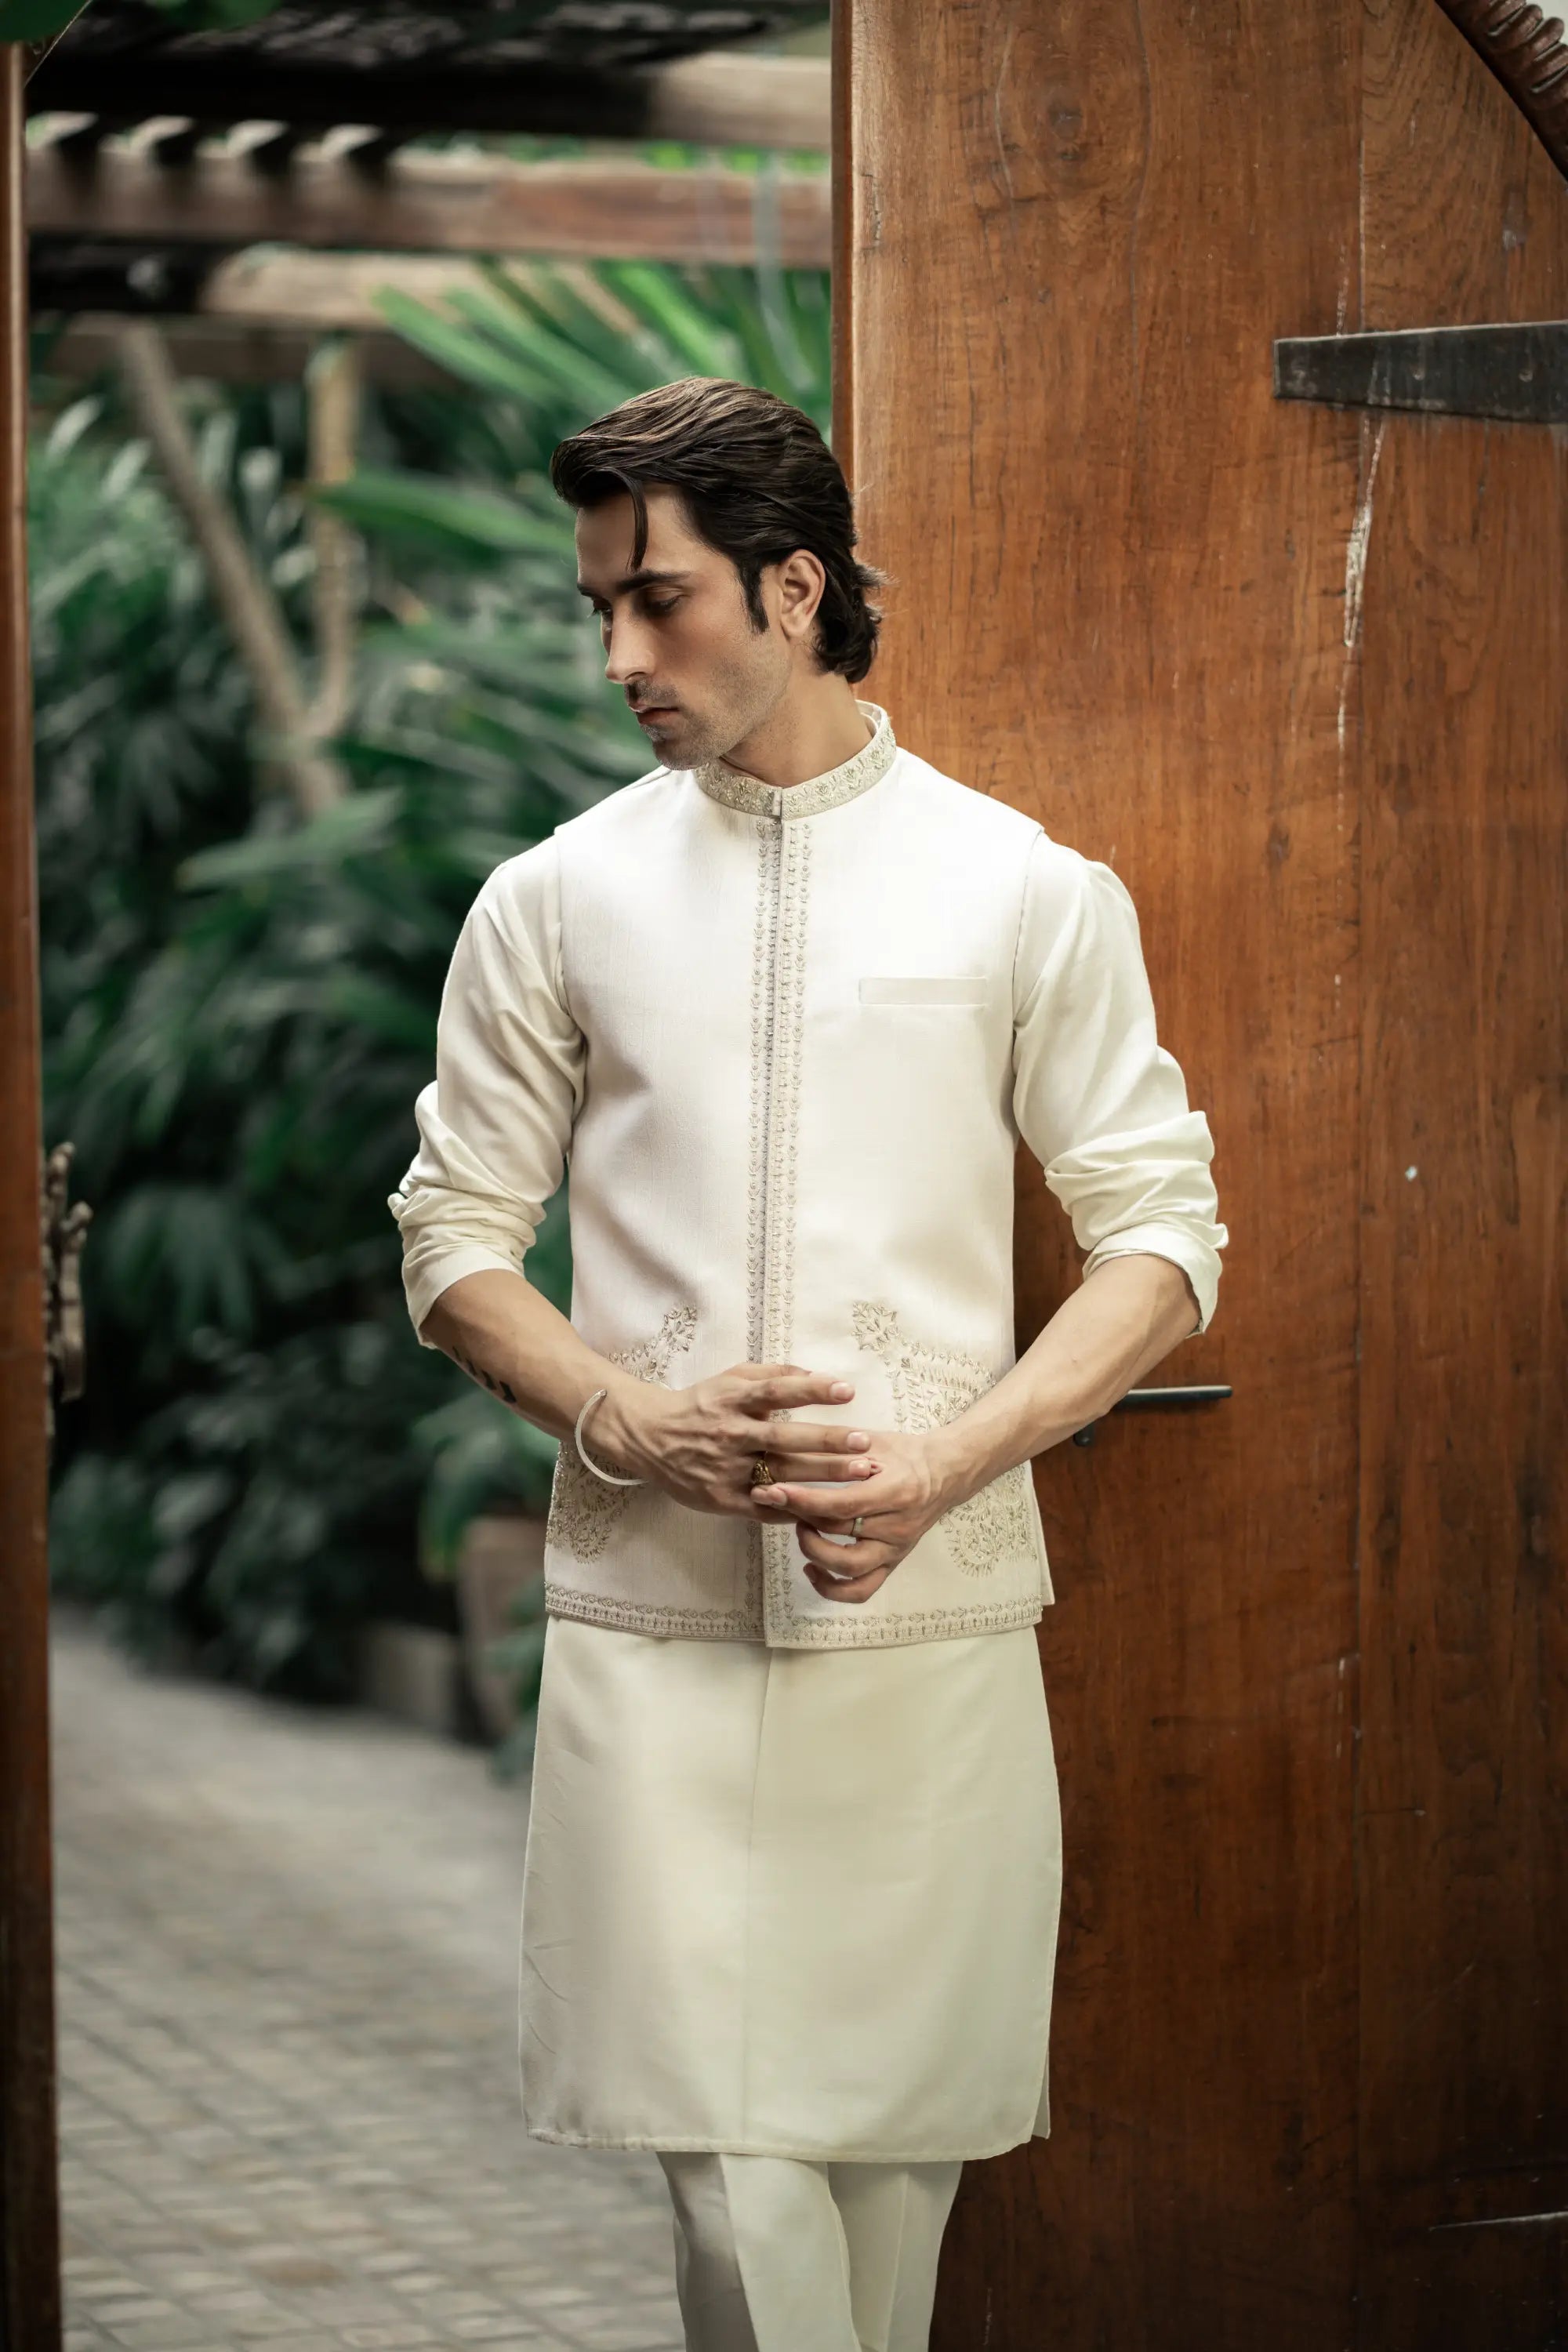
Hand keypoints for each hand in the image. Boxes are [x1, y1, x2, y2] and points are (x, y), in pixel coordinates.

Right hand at [594, 1361, 879, 1519]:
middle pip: (784, 1439)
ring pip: (780, 1475)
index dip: (811, 1391)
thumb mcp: (730, 1379)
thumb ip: (772, 1374)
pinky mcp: (721, 1499)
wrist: (649, 1437)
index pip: (775, 1391)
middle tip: (865, 1443)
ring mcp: (725, 1469)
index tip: (847, 1391)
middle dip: (827, 1442)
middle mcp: (729, 1433)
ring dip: (822, 1475)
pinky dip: (794, 1507)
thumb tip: (817, 1374)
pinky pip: (763, 1506)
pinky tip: (825, 1508)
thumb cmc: (700, 1404)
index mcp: (731, 1400)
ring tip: (859, 1473)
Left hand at [750, 1429, 950, 1605]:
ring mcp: (896, 1549)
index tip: (773, 1491)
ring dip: (815, 1551)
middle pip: (840, 1533)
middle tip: (781, 1501)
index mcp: (897, 1491)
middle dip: (801, 1518)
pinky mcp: (893, 1563)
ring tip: (802, 1529)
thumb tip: (788, 1445)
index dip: (804, 1501)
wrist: (946, 1473)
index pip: (842, 1504)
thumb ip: (836, 1448)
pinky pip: (862, 1590)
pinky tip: (812, 1567)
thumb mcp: (873, 1442)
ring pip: (849, 1567)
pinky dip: (832, 1587)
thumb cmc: (906, 1453)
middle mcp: (899, 1526)